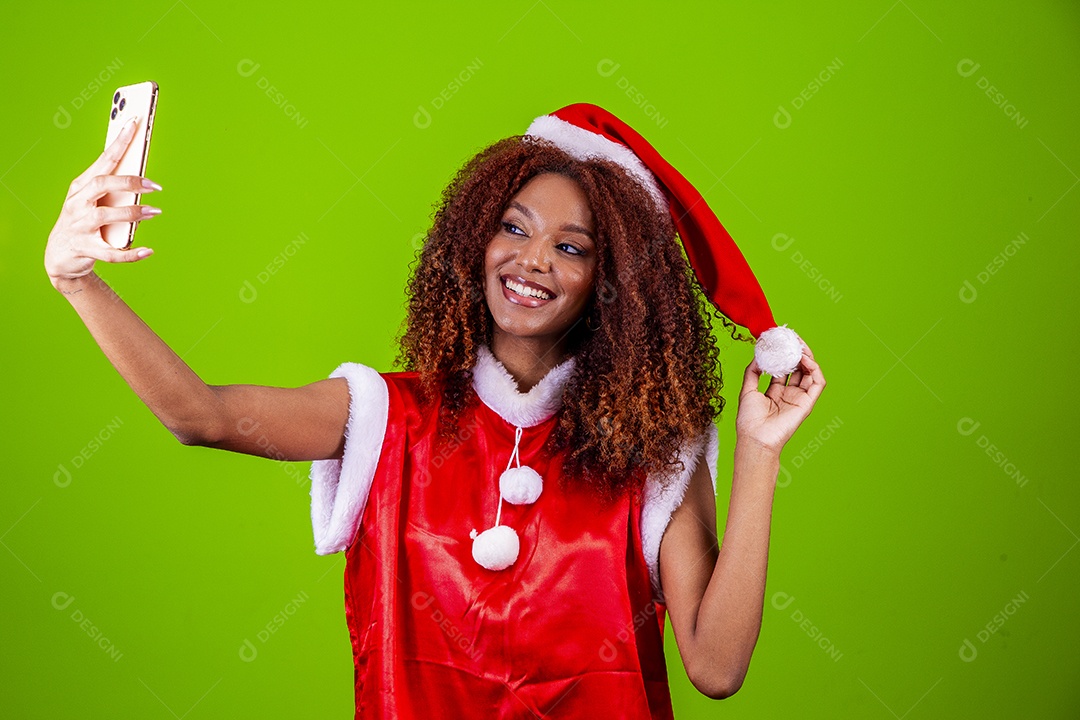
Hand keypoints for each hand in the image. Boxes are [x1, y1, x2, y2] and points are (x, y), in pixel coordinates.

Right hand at [45, 117, 160, 289]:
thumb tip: (144, 177)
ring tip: (155, 211)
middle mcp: (77, 203)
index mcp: (82, 186)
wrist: (60, 255)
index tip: (135, 123)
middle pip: (102, 184)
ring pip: (107, 216)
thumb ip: (113, 188)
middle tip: (155, 185)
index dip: (119, 142)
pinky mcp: (85, 249)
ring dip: (133, 212)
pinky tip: (148, 251)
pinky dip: (131, 253)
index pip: (103, 160)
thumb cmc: (83, 221)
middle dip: (129, 182)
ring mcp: (80, 226)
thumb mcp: (92, 200)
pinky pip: (111, 253)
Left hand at [735, 338, 826, 454]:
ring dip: (807, 356)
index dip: (783, 354)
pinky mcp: (807, 403)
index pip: (784, 368)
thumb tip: (758, 355)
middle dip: (796, 351)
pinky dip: (814, 369)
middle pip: (798, 368)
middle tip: (792, 338)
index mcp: (775, 391)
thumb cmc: (749, 420)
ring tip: (799, 345)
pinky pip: (818, 383)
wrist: (754, 438)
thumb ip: (753, 372)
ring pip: (810, 372)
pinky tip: (804, 359)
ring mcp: (799, 398)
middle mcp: (789, 393)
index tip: (779, 340)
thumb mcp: (747, 390)